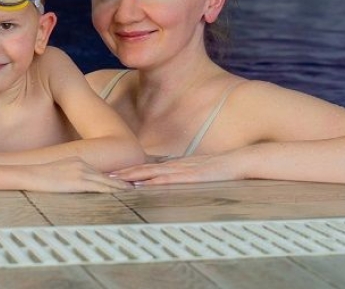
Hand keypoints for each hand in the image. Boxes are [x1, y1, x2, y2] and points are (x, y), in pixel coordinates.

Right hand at [24, 157, 132, 192]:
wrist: (29, 174)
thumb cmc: (39, 176)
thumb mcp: (58, 173)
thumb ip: (70, 177)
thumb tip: (76, 185)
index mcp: (78, 161)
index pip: (101, 172)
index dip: (115, 177)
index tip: (127, 181)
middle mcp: (83, 165)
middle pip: (108, 175)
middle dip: (123, 181)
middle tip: (138, 185)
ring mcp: (81, 172)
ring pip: (108, 181)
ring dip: (122, 186)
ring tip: (134, 190)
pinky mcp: (78, 181)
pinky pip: (100, 187)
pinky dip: (113, 190)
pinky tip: (122, 193)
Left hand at [109, 154, 241, 185]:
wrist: (242, 160)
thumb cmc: (222, 169)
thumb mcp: (198, 172)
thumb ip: (183, 176)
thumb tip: (167, 183)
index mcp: (175, 165)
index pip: (147, 167)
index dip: (128, 170)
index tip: (110, 172)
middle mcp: (175, 166)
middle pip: (144, 168)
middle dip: (123, 172)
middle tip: (102, 175)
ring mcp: (184, 170)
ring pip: (153, 173)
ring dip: (133, 176)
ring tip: (115, 179)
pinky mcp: (193, 176)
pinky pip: (170, 179)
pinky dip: (155, 182)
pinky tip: (144, 185)